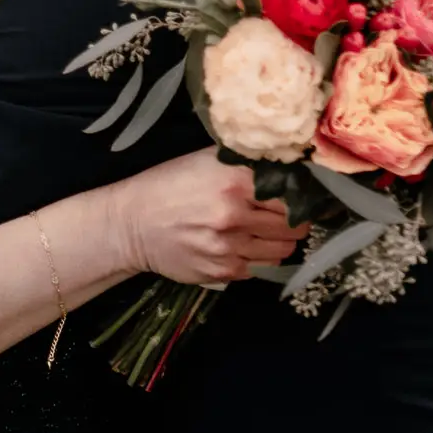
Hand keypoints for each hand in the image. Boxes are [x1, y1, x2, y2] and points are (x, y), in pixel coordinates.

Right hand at [111, 147, 303, 284]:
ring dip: (282, 242)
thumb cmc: (170, 185)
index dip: (300, 196)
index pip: (292, 194)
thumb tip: (290, 165)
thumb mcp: (206, 160)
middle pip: (294, 226)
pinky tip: (246, 245)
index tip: (300, 196)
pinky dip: (261, 258)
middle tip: (286, 215)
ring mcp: (229, 248)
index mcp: (235, 182)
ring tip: (268, 232)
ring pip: (283, 251)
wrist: (131, 224)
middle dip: (296, 221)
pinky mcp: (222, 272)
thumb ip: (246, 163)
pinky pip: (262, 269)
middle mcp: (235, 216)